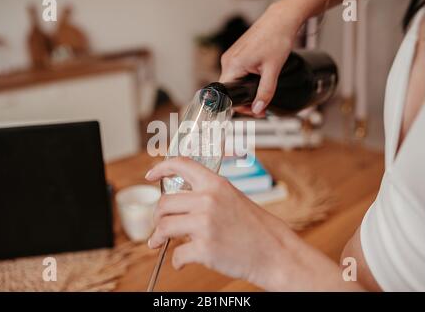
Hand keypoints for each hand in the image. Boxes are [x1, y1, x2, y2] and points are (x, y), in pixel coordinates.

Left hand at [145, 157, 361, 290]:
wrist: (274, 252)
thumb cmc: (255, 228)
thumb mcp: (233, 199)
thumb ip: (207, 197)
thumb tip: (179, 204)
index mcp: (216, 184)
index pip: (182, 164)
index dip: (161, 168)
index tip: (150, 175)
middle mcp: (208, 200)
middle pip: (164, 203)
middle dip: (157, 216)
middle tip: (159, 225)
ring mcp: (205, 224)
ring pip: (164, 227)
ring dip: (158, 237)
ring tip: (160, 243)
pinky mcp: (205, 248)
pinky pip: (177, 254)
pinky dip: (177, 260)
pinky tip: (183, 261)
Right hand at [219, 3, 301, 115]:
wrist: (280, 20)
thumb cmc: (276, 39)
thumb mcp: (273, 70)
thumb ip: (265, 92)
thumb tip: (258, 109)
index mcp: (232, 65)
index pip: (228, 95)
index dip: (241, 106)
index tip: (255, 110)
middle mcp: (228, 61)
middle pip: (230, 90)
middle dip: (246, 100)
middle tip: (262, 106)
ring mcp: (231, 57)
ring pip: (234, 82)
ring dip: (246, 90)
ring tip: (262, 93)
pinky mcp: (236, 54)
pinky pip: (237, 73)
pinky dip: (246, 80)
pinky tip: (258, 79)